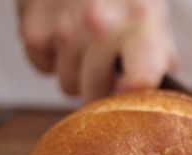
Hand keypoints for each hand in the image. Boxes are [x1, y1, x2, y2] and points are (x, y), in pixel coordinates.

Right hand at [16, 0, 175, 100]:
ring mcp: (64, 24)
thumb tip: (154, 94)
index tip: (127, 100)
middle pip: (95, 94)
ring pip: (68, 85)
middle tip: (109, 68)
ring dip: (77, 73)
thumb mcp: (154, 18)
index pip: (140, 77)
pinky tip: (63, 36)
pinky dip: (51, 57)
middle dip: (101, 88)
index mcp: (141, 25)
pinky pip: (42, 66)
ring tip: (87, 46)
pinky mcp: (32, 20)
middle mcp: (101, 24)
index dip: (133, 99)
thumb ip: (159, 57)